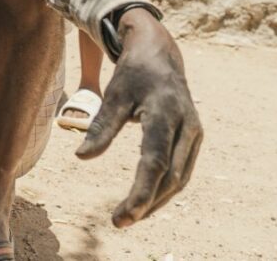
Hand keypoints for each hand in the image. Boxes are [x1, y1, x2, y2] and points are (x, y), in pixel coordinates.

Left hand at [76, 9, 202, 227]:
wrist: (160, 54)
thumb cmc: (132, 75)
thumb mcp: (113, 95)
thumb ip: (101, 127)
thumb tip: (81, 157)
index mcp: (165, 113)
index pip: (154, 163)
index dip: (140, 193)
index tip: (122, 216)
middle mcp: (187, 125)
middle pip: (171, 177)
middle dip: (147, 204)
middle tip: (118, 222)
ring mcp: (194, 133)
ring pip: (180, 178)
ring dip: (157, 201)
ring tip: (130, 216)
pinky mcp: (194, 138)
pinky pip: (182, 171)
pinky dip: (165, 189)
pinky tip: (146, 200)